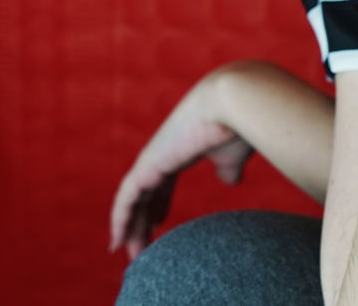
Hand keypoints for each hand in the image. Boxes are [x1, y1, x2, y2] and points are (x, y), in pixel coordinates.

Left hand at [108, 69, 252, 260]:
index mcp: (182, 150)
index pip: (163, 182)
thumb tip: (229, 181)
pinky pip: (126, 199)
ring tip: (131, 254)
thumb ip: (228, 169)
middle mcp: (162, 154)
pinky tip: (118, 241)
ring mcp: (153, 159)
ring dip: (131, 228)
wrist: (233, 103)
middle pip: (146, 193)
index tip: (158, 224)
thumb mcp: (233, 155)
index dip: (160, 203)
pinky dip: (120, 220)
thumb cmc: (239, 125)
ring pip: (133, 200)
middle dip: (143, 221)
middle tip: (142, 249)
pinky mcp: (147, 165)